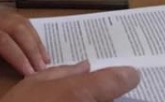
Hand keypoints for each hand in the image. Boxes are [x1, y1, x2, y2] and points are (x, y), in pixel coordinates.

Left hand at [0, 10, 49, 101]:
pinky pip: (21, 21)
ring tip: (44, 62)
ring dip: (35, 41)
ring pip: (22, 22)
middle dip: (32, 49)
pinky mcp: (1, 16)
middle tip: (42, 71)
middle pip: (16, 28)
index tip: (30, 74)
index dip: (18, 57)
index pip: (2, 41)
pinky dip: (33, 35)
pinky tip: (39, 51)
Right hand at [0, 61, 139, 101]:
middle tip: (92, 90)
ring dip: (97, 99)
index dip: (126, 76)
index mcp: (79, 92)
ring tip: (70, 94)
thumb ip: (63, 72)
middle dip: (105, 94)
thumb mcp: (34, 82)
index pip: (118, 81)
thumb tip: (85, 67)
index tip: (130, 75)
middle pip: (112, 100)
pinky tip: (67, 100)